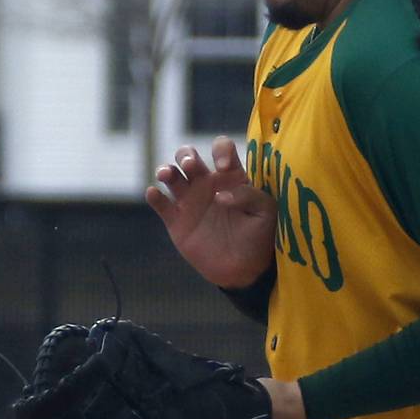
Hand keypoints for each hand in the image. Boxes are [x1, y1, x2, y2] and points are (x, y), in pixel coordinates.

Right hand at [146, 137, 276, 288]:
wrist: (245, 269)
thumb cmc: (259, 235)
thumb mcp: (265, 212)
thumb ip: (250, 195)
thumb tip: (222, 195)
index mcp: (230, 176)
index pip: (221, 149)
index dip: (220, 150)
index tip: (223, 166)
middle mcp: (207, 184)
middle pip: (187, 156)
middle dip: (186, 155)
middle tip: (191, 165)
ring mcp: (190, 201)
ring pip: (170, 175)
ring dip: (166, 169)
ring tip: (166, 174)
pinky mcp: (177, 221)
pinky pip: (161, 204)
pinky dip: (154, 196)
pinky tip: (154, 193)